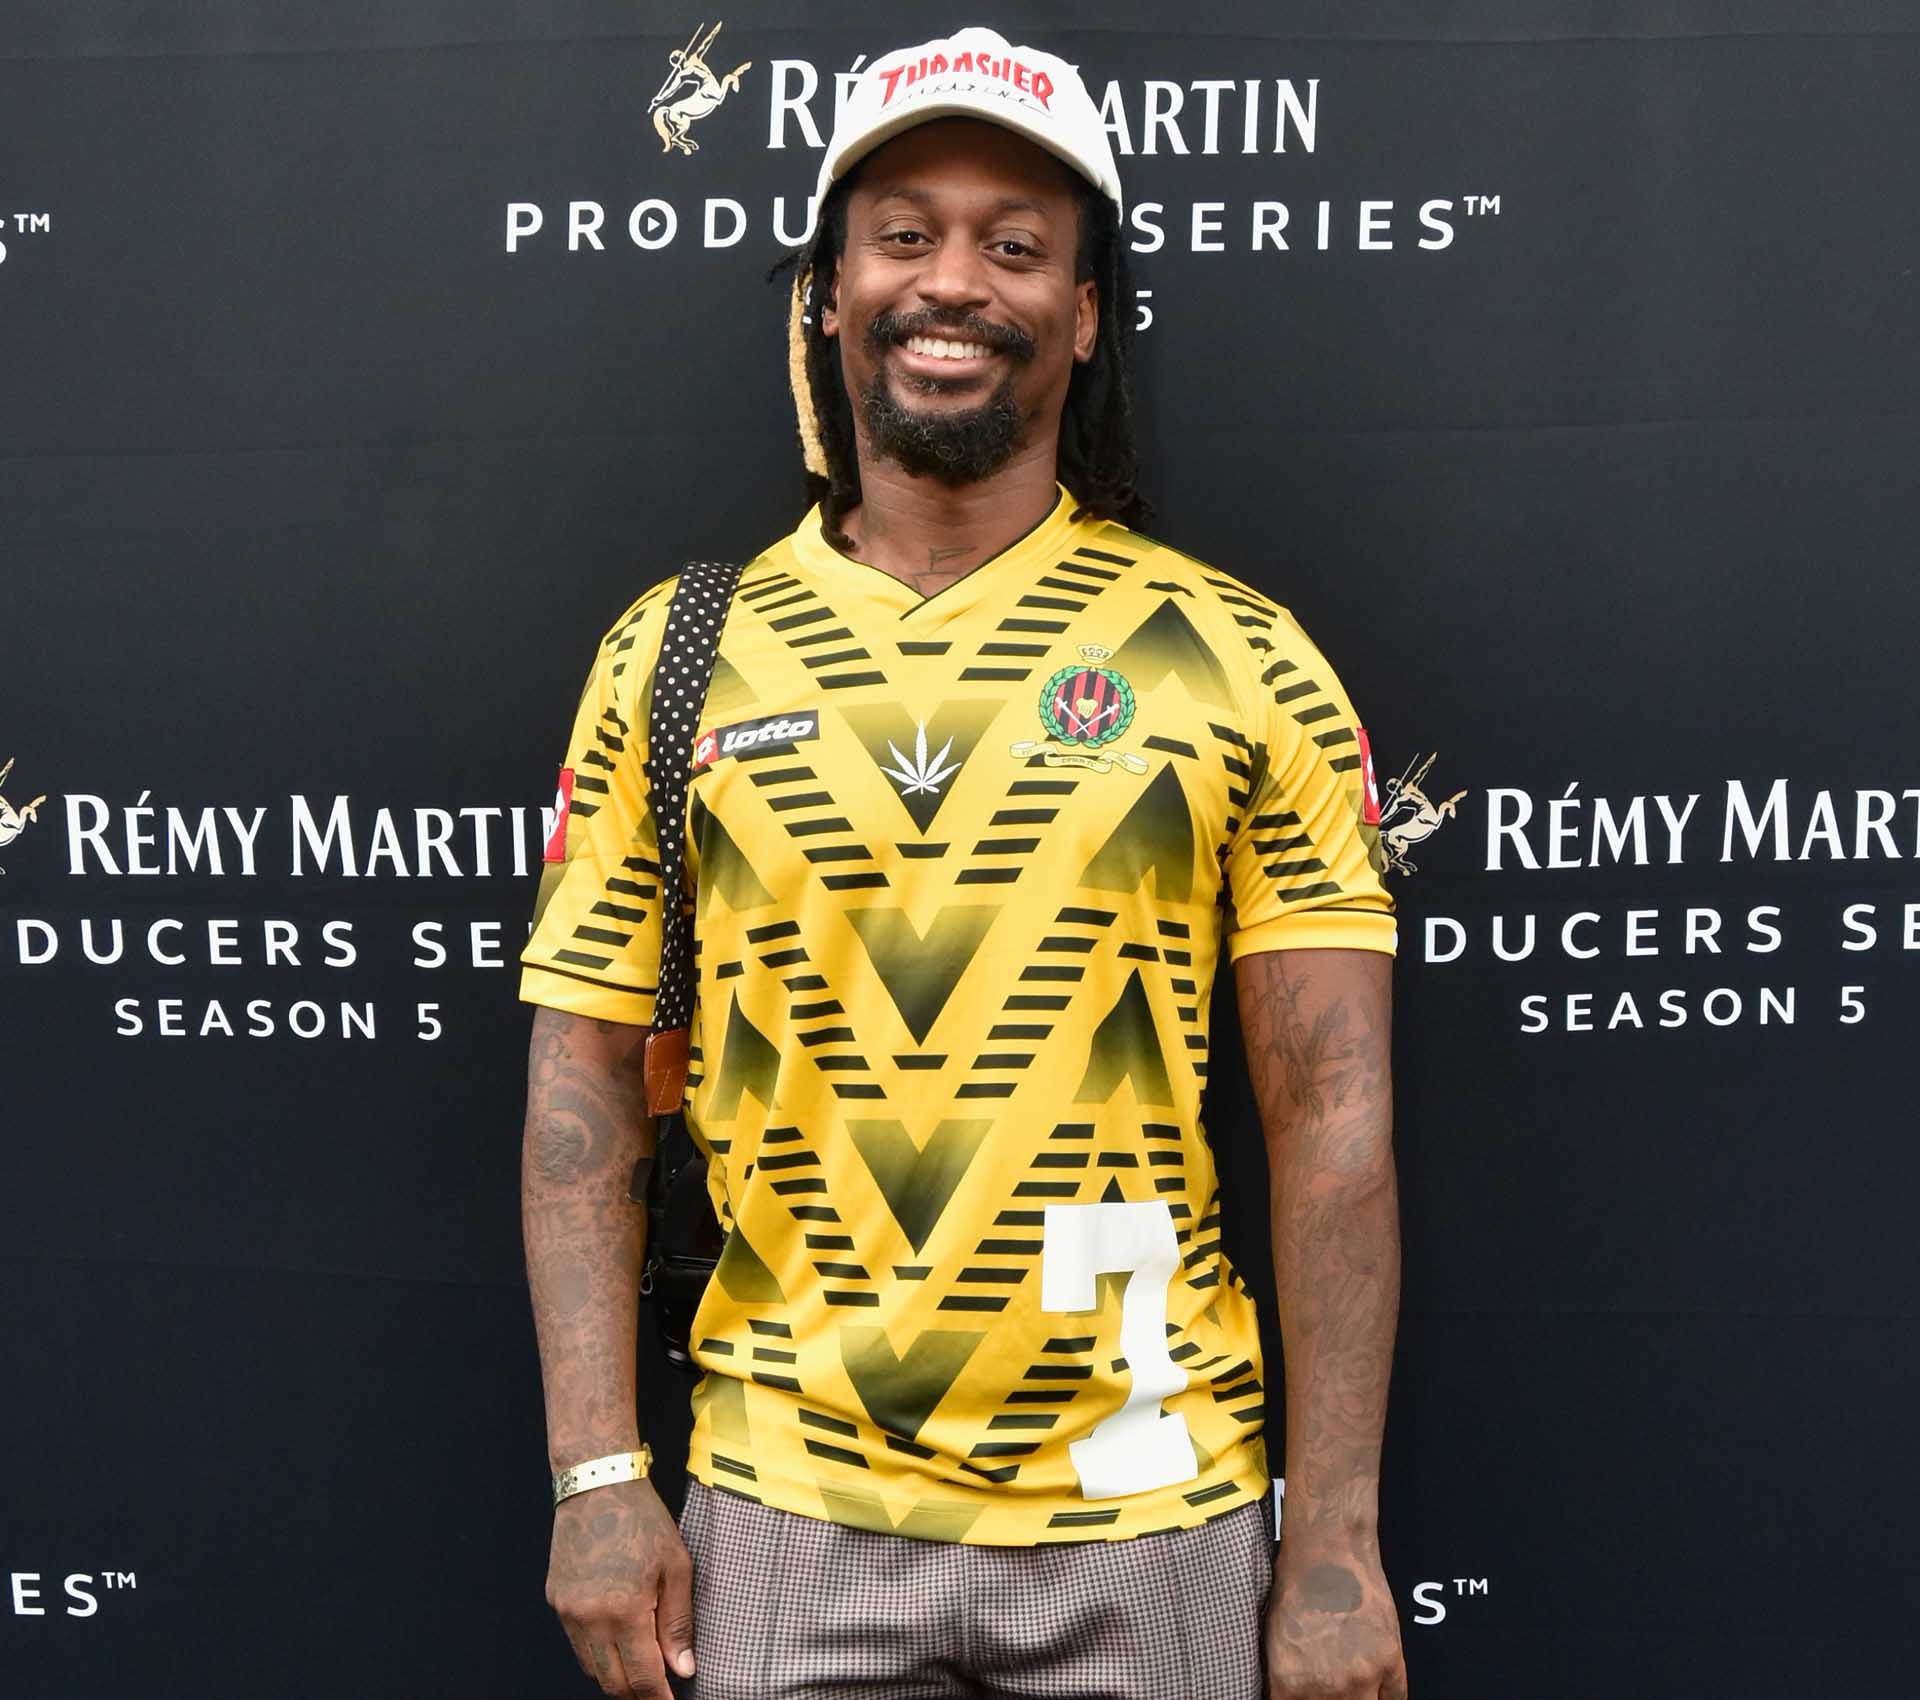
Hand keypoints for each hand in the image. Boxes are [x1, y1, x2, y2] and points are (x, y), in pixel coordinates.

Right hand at [546, 1476, 695, 1696]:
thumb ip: (677, 1623)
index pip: (642, 1677)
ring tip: (640, 1667)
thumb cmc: (642, 1519)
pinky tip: (617, 1639)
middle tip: (658, 1690)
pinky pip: (576, 1643)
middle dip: (637, 1694)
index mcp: (624, 1610)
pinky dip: (597, 1652)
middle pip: (612, 1682)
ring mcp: (568, 1611)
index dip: (658, 1698)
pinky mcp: (555, 1601)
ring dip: (615, 1676)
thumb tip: (683, 1669)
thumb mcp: (675, 1566)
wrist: (596, 1483)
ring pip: (591, 1668)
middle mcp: (589, 1618)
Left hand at [1264, 1535, 1407, 1699]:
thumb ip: (1286, 1681)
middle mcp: (1327, 1687)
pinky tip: (1375, 1688)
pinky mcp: (1391, 1660)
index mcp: (1289, 1683)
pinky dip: (1385, 1697)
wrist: (1327, 1547)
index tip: (1302, 1695)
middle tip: (1330, 1688)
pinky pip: (1396, 1699)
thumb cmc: (1294, 1586)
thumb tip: (1293, 1696)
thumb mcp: (1274, 1640)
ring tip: (1351, 1684)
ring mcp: (1362, 1676)